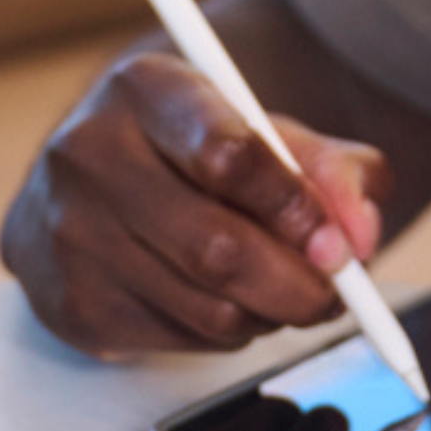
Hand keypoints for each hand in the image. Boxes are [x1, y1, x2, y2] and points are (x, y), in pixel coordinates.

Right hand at [0, 50, 390, 353]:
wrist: (85, 190)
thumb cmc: (189, 156)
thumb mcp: (265, 134)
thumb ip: (331, 170)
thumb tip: (359, 233)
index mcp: (145, 90)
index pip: (228, 154)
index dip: (296, 208)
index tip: (338, 243)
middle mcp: (90, 153)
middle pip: (219, 249)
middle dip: (298, 285)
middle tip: (335, 293)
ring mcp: (71, 232)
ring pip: (209, 307)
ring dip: (268, 314)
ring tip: (274, 289)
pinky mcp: (72, 302)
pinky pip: (183, 340)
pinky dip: (225, 333)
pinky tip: (217, 299)